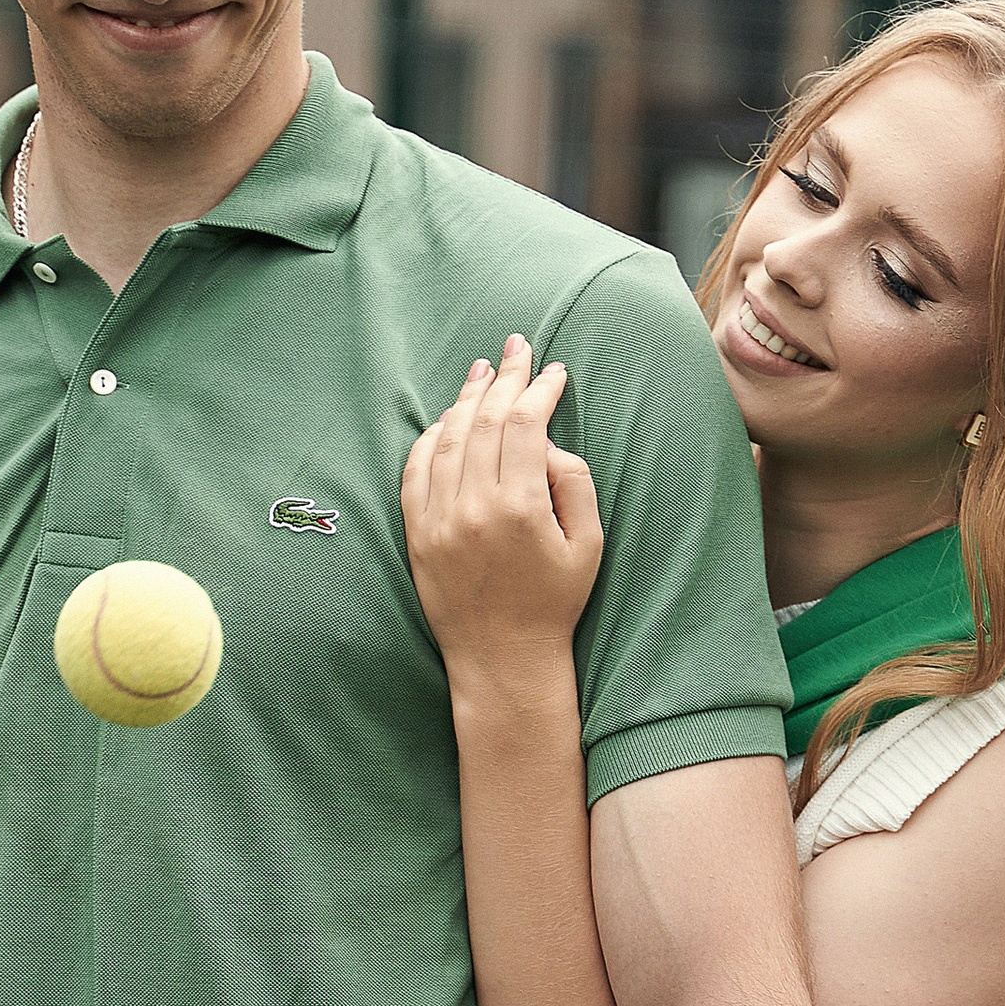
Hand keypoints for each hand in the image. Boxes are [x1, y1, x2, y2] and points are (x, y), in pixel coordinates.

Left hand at [401, 337, 602, 684]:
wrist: (502, 659)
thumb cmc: (554, 602)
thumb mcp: (588, 544)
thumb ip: (572, 482)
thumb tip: (544, 441)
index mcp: (519, 507)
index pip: (524, 425)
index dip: (539, 390)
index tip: (553, 371)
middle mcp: (472, 507)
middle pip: (483, 421)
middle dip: (504, 378)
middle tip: (516, 347)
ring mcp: (438, 519)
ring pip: (447, 438)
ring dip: (466, 399)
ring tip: (483, 371)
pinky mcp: (416, 532)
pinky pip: (417, 469)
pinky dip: (432, 437)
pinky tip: (448, 419)